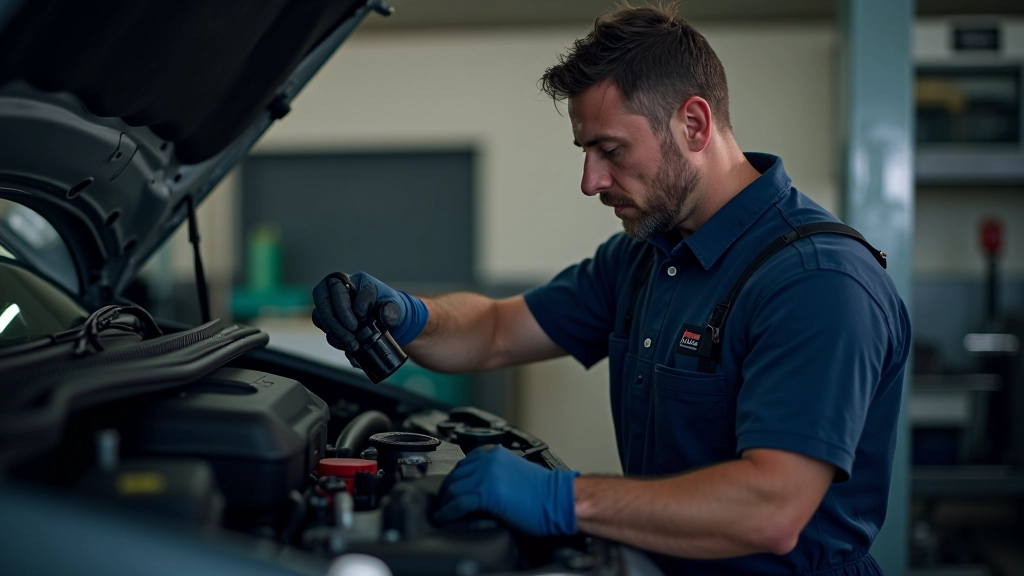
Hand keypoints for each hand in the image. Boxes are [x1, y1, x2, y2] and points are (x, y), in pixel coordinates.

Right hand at [311, 272, 427, 351]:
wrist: (388, 318)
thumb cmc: (390, 307)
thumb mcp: (395, 306)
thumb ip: (390, 310)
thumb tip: (379, 316)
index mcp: (357, 280)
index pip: (339, 288)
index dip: (345, 308)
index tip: (357, 324)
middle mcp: (339, 288)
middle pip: (323, 301)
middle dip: (336, 323)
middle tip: (352, 340)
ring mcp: (331, 302)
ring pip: (320, 315)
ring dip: (335, 333)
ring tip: (352, 346)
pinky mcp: (328, 317)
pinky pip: (323, 326)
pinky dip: (334, 338)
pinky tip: (347, 347)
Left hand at [434, 445, 577, 535]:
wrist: (559, 500)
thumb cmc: (543, 492)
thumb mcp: (513, 472)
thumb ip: (492, 474)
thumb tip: (475, 489)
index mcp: (494, 453)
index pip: (462, 464)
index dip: (453, 480)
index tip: (449, 491)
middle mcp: (487, 460)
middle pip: (455, 475)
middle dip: (446, 492)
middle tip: (443, 504)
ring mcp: (486, 475)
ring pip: (453, 489)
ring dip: (445, 503)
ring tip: (442, 513)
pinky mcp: (486, 493)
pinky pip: (457, 504)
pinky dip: (448, 512)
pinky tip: (445, 518)